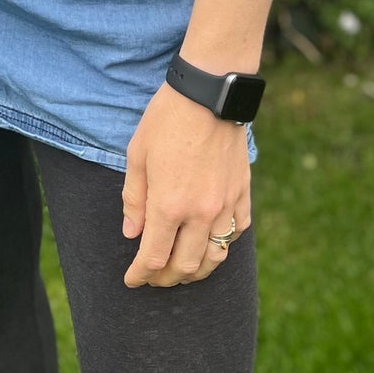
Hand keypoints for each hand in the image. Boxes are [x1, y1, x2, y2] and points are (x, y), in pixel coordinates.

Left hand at [121, 83, 251, 287]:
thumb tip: (132, 233)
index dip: (139, 275)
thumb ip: (134, 199)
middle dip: (165, 279)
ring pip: (215, 258)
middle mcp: (200, 213)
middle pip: (184, 267)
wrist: (209, 93)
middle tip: (152, 278)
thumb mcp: (137, 155)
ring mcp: (225, 205)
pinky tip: (211, 242)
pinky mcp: (242, 193)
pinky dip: (223, 245)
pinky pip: (236, 232)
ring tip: (182, 271)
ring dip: (196, 272)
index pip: (153, 259)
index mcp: (168, 205)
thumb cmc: (167, 119)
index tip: (131, 280)